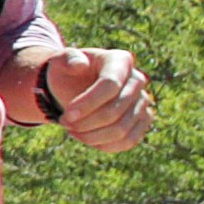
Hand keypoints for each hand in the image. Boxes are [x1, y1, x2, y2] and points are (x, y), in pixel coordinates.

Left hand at [27, 46, 150, 151]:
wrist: (75, 85)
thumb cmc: (68, 72)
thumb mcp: (60, 61)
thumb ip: (67, 58)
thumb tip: (80, 65)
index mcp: (120, 61)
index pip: (110, 85)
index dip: (88, 104)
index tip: (66, 116)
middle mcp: (137, 80)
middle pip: (116, 110)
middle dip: (85, 123)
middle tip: (64, 123)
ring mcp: (142, 101)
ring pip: (122, 129)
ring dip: (92, 137)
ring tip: (72, 131)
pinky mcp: (142, 120)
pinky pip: (129, 140)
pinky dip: (106, 145)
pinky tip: (86, 139)